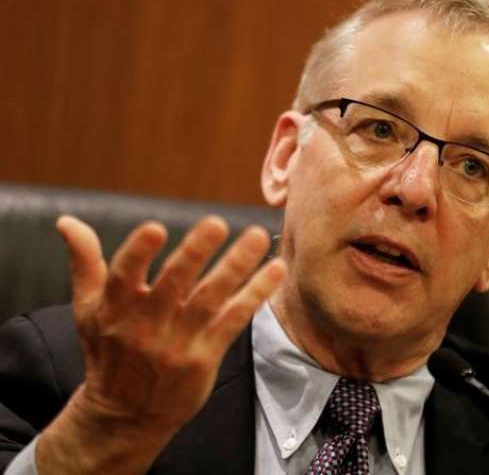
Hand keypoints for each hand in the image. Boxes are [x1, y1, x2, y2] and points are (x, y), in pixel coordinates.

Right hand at [36, 215, 284, 473]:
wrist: (124, 415)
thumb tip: (66, 221)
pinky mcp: (204, 356)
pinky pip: (233, 320)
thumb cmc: (109, 351)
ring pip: (210, 298)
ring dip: (235, 266)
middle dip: (194, 253)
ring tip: (257, 236)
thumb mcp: (89, 309)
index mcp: (114, 309)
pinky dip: (255, 295)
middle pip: (173, 284)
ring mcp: (177, 343)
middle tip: (216, 222)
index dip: (138, 253)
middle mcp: (146, 325)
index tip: (155, 227)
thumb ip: (85, 262)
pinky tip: (274, 270)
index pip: (124, 277)